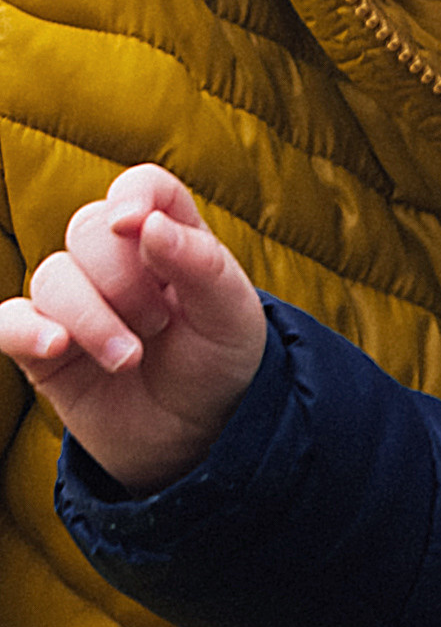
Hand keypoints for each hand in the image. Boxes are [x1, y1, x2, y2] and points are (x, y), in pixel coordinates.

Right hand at [0, 166, 266, 492]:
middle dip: (123, 279)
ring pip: (52, 275)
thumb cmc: (218, 365)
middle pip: (87, 228)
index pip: (143, 188)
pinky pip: (7, 322)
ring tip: (130, 359)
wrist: (196, 438)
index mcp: (168, 238)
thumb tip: (147, 223)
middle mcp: (115, 260)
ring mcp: (74, 300)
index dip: (134, 197)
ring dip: (91, 318)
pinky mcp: (41, 345)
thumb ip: (200, 264)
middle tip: (158, 326)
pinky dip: (22, 330)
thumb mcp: (231, 317)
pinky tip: (55, 346)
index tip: (135, 226)